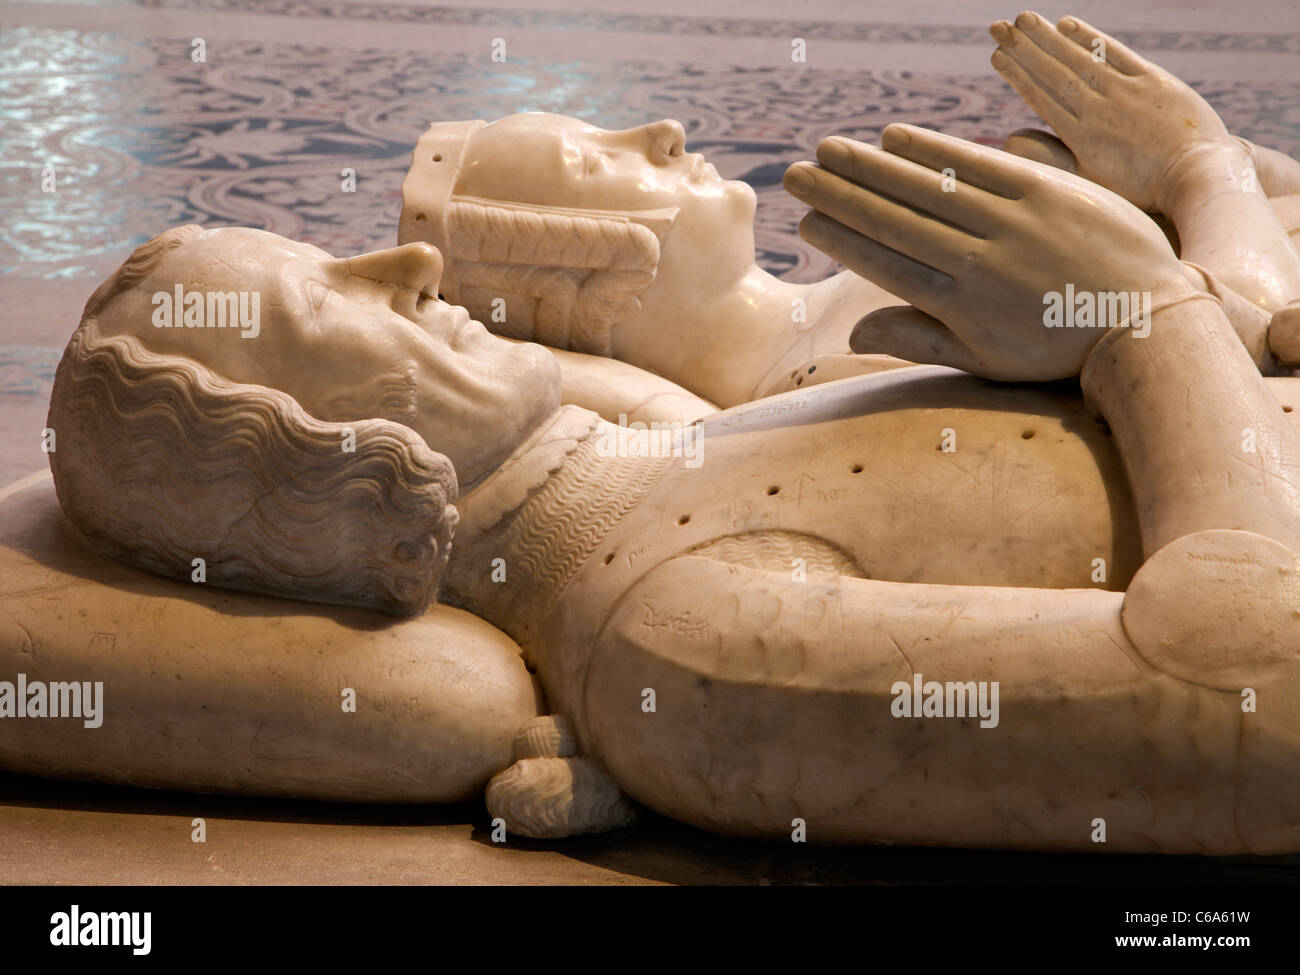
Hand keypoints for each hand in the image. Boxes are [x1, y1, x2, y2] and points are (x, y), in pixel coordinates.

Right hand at [783, 124, 1194, 380]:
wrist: (1146, 320)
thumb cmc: (1056, 347)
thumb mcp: (984, 360)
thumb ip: (918, 341)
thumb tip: (852, 335)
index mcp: (959, 306)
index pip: (883, 263)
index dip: (840, 238)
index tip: (806, 219)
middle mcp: (978, 261)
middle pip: (892, 219)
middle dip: (839, 194)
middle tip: (796, 173)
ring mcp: (1012, 222)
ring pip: (924, 188)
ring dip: (870, 165)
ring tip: (829, 149)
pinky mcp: (1046, 190)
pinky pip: (975, 164)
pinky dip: (931, 148)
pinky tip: (892, 135)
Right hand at [989, 11, 1233, 212]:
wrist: (1198, 177)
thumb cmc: (1144, 190)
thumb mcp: (1090, 184)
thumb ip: (1053, 159)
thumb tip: (1012, 139)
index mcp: (1081, 138)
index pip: (1041, 97)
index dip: (1017, 74)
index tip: (996, 55)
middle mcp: (1098, 110)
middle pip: (1053, 73)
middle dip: (1023, 48)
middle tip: (997, 27)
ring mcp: (1126, 93)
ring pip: (1078, 60)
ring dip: (1047, 37)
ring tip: (1022, 18)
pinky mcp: (1154, 81)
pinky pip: (1115, 53)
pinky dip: (1089, 38)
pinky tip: (1067, 24)